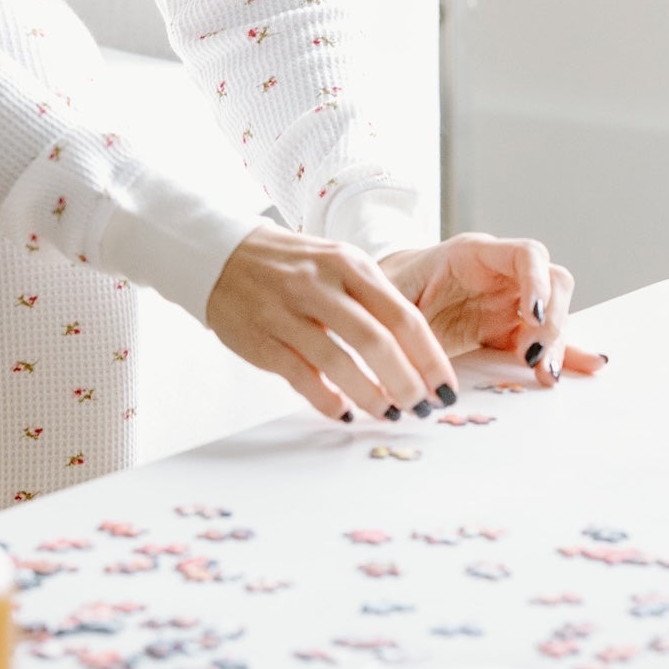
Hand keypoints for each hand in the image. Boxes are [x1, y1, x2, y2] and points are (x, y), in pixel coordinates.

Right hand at [203, 227, 459, 423]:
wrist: (222, 254)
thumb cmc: (294, 265)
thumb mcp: (340, 263)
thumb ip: (376, 301)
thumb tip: (419, 355)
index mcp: (350, 265)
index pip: (403, 316)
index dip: (430, 358)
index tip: (446, 387)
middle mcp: (321, 285)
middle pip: (376, 341)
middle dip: (406, 382)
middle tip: (422, 407)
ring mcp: (288, 312)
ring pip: (339, 362)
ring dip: (371, 396)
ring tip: (389, 414)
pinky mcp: (262, 339)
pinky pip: (302, 377)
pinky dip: (327, 400)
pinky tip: (344, 412)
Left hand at [379, 235, 603, 383]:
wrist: (385, 303)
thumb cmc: (389, 289)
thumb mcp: (391, 291)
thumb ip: (403, 303)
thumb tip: (405, 329)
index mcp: (474, 254)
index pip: (526, 253)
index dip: (537, 280)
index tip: (532, 314)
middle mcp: (503, 274)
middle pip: (553, 284)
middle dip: (552, 319)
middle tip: (531, 355)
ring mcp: (512, 302)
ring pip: (554, 315)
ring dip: (556, 344)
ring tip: (546, 376)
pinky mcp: (511, 331)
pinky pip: (546, 341)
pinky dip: (565, 354)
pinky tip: (590, 365)